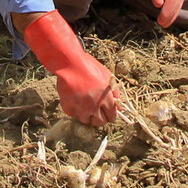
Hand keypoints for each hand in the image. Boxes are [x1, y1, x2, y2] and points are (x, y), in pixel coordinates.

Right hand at [22, 10, 118, 125]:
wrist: (70, 64)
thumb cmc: (90, 68)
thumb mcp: (108, 77)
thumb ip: (115, 93)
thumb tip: (119, 107)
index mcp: (106, 100)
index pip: (111, 116)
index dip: (111, 116)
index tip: (109, 113)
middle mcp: (94, 107)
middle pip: (100, 122)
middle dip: (101, 118)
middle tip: (98, 112)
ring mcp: (80, 109)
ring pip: (86, 121)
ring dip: (88, 116)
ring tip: (87, 106)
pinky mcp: (68, 108)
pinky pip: (74, 115)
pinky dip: (76, 111)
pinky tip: (77, 102)